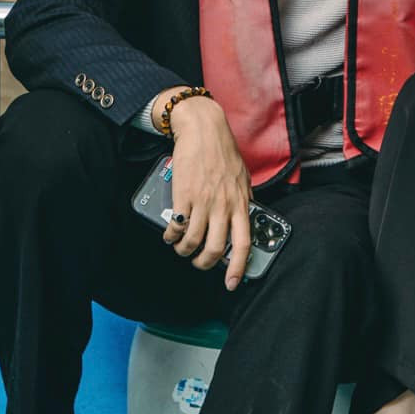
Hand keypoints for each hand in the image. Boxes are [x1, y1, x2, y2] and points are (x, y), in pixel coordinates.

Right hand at [163, 96, 252, 284]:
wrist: (203, 130)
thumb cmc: (223, 152)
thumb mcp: (242, 178)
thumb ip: (243, 200)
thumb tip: (244, 219)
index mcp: (241, 203)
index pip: (244, 242)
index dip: (238, 267)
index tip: (231, 283)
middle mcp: (224, 205)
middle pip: (216, 248)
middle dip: (204, 263)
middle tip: (199, 262)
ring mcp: (203, 201)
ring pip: (193, 241)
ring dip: (184, 251)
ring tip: (181, 248)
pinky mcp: (184, 195)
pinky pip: (176, 226)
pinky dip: (171, 236)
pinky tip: (170, 234)